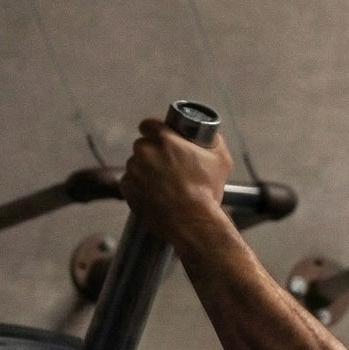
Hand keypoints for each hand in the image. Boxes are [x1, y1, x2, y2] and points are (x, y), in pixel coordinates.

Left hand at [120, 117, 233, 248]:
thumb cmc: (207, 192)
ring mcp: (134, 171)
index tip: (161, 143)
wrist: (193, 224)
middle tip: (166, 169)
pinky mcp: (128, 189)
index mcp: (163, 138)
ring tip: (162, 186)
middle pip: (142, 146)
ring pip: (135, 165)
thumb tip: (210, 134)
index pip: (148, 125)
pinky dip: (139, 189)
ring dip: (144, 172)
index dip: (155, 133)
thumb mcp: (220, 160)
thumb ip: (213, 140)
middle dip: (151, 154)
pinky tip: (154, 196)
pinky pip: (130, 184)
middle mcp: (144, 151)